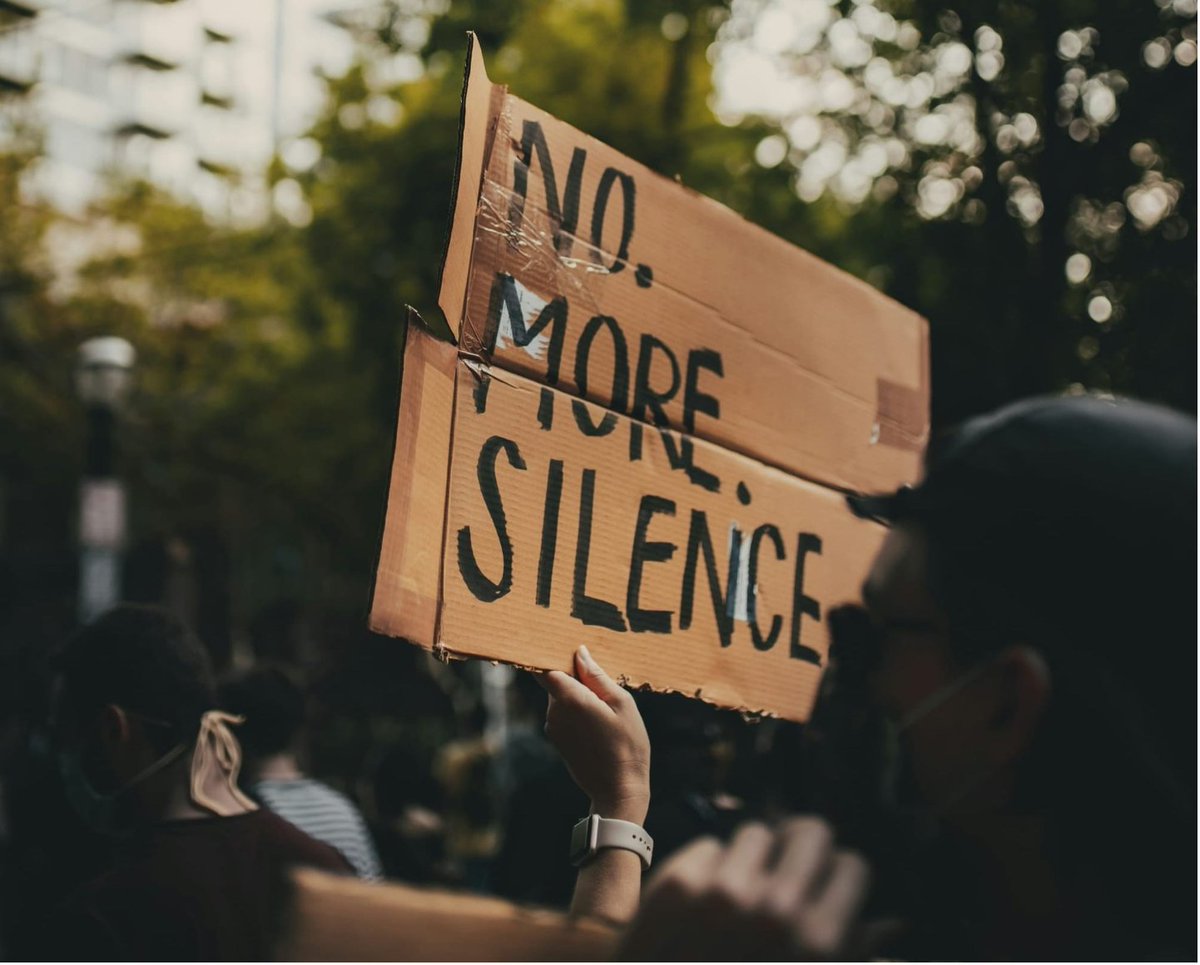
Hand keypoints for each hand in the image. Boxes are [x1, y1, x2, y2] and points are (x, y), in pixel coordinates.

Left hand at [538, 646, 649, 822]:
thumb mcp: (622, 704)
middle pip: (555, 680)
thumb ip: (598, 677)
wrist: (618, 790)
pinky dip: (576, 710)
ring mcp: (553, 727)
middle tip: (600, 678)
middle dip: (573, 675)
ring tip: (605, 705)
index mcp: (570, 699)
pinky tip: (599, 720)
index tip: (559, 643)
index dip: (547, 653)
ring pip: (560, 697)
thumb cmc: (627, 745)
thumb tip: (579, 653)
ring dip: (577, 694)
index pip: (543, 667)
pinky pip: (563, 713)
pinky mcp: (557, 739)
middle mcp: (555, 711)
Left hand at [616, 818, 871, 960]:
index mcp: (818, 940)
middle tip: (789, 867)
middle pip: (810, 830)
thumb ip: (852, 952)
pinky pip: (709, 845)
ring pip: (756, 832)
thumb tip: (896, 924)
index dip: (840, 877)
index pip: (853, 865)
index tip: (826, 888)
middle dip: (802, 848)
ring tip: (739, 895)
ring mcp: (722, 892)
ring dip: (752, 859)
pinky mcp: (676, 882)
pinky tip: (699, 904)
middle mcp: (775, 909)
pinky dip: (708, 868)